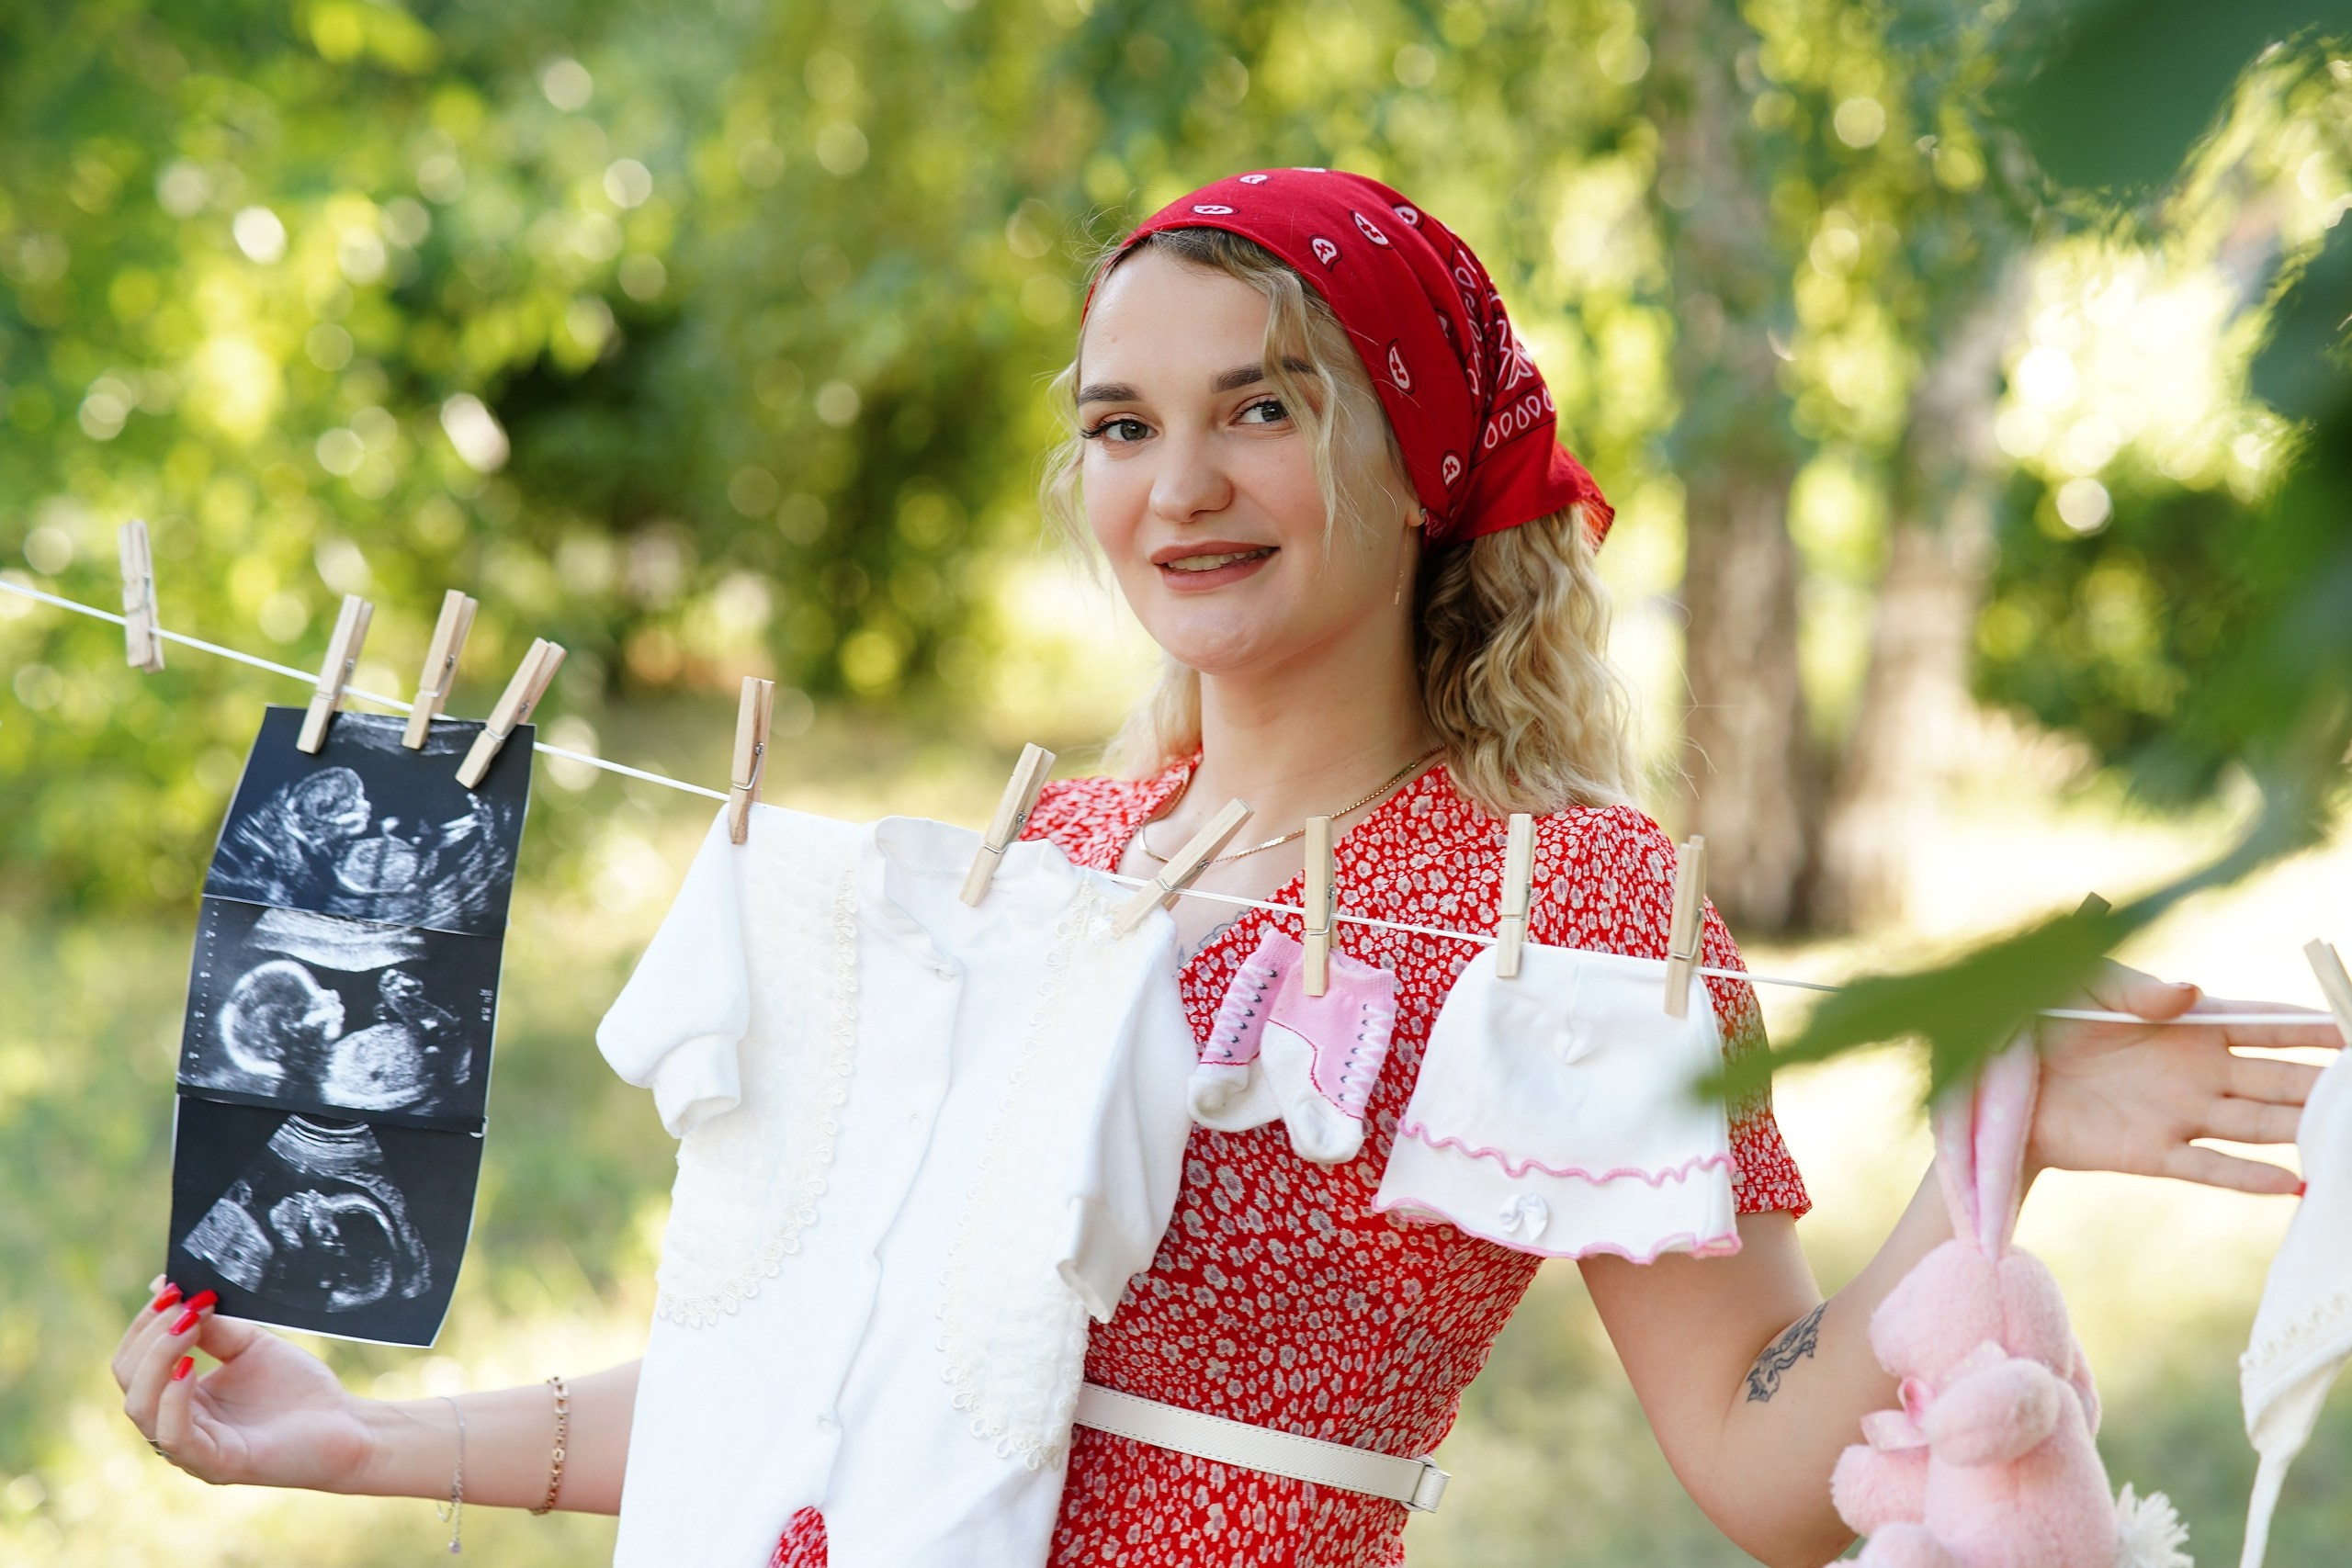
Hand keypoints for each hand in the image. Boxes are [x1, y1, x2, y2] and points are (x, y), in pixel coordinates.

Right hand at [114, 1277, 376, 1490]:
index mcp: (176, 1399)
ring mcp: (190, 1450)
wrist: (346, 1425)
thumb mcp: (248, 1345)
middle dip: (150, 1335)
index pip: (134, 1361)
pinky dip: (173, 1398)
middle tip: (182, 1302)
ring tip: (187, 1324)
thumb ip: (210, 1325)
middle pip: (129, 1380)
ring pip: (140, 1407)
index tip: (172, 1287)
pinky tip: (189, 1367)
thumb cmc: (298, 1389)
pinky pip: (174, 1436)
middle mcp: (174, 1425)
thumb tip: (168, 1287)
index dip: (145, 1323)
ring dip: (158, 1358)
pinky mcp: (215, 1464)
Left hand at [2028, 961, 2341, 1192]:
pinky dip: (2248, 1176)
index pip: (2266, 1026)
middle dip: (2325, 1083)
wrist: (1991, 1078)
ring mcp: (2179, 1114)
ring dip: (2302, 1128)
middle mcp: (2197, 1073)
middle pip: (2278, 1079)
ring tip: (2344, 1134)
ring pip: (2258, 1124)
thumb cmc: (2039, 1018)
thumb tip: (2191, 992)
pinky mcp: (2150, 1151)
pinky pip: (2208, 1168)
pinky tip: (2291, 1182)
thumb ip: (2139, 990)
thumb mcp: (2085, 987)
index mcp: (2189, 1026)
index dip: (2313, 1029)